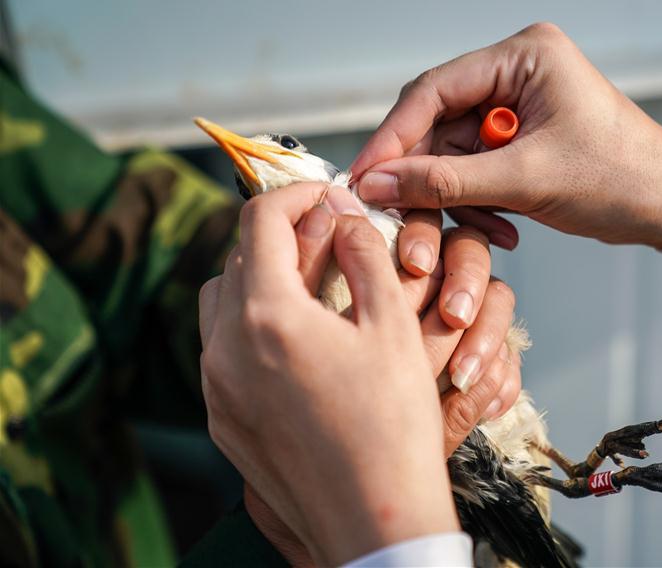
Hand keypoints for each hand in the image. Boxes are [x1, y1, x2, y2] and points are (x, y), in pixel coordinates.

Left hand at [198, 183, 456, 564]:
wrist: (374, 520)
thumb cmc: (393, 425)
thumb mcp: (391, 326)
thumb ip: (362, 256)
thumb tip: (342, 216)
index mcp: (266, 316)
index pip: (261, 220)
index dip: (298, 194)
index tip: (331, 197)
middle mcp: (225, 349)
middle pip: (235, 259)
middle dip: (281, 236)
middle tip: (330, 237)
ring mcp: (216, 390)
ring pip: (220, 305)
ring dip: (258, 280)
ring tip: (310, 287)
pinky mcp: (223, 422)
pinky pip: (222, 352)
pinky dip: (252, 327)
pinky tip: (298, 342)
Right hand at [351, 22, 661, 248]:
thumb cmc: (619, 178)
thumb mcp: (527, 180)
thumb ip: (447, 182)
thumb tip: (377, 184)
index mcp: (523, 57)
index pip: (434, 90)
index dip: (393, 137)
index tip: (364, 178)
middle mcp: (514, 74)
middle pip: (437, 124)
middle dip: (425, 175)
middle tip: (397, 214)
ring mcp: (515, 108)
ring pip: (452, 154)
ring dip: (457, 198)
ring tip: (485, 229)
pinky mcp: (519, 140)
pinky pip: (476, 172)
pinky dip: (480, 203)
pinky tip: (504, 228)